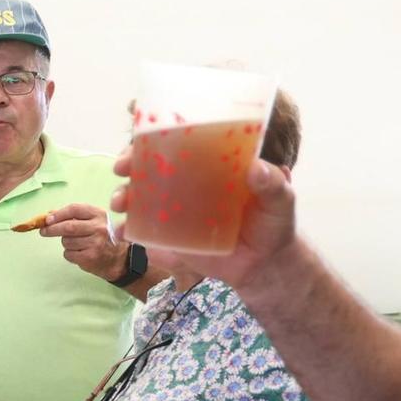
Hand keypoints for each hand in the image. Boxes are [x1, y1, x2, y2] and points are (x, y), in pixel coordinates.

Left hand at [35, 203, 128, 280]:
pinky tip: (79, 253)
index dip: (58, 214)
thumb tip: (49, 215)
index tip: (47, 219)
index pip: (74, 209)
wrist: (118, 259)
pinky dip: (69, 254)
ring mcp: (95, 243)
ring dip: (65, 243)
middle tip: (43, 231)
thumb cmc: (101, 238)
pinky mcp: (90, 257)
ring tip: (76, 245)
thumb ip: (73, 217)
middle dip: (52, 229)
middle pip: (68, 226)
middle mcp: (99, 227)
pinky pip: (68, 254)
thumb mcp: (92, 222)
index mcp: (99, 214)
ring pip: (67, 241)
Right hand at [111, 154, 297, 288]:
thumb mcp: (281, 198)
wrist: (266, 264)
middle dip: (128, 162)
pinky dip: (127, 229)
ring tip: (120, 202)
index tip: (140, 137)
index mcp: (209, 165)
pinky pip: (143, 231)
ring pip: (140, 196)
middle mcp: (187, 183)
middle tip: (121, 167)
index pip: (177, 142)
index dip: (154, 136)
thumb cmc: (273, 223)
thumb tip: (257, 168)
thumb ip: (273, 183)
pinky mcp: (170, 238)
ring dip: (123, 194)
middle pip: (149, 166)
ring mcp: (175, 210)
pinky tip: (121, 230)